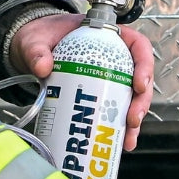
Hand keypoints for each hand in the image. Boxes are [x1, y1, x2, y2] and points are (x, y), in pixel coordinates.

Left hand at [9, 13, 153, 150]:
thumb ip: (37, 50)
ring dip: (134, 120)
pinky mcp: (102, 94)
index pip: (139, 47)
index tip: (138, 85)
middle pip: (141, 79)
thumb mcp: (37, 40)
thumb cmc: (42, 37)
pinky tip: (120, 141)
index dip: (145, 66)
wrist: (32, 50)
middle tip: (132, 119)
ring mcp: (111, 78)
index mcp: (111, 37)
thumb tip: (43, 67)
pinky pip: (117, 110)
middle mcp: (117, 58)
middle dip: (141, 102)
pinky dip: (120, 127)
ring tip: (128, 138)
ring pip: (133, 99)